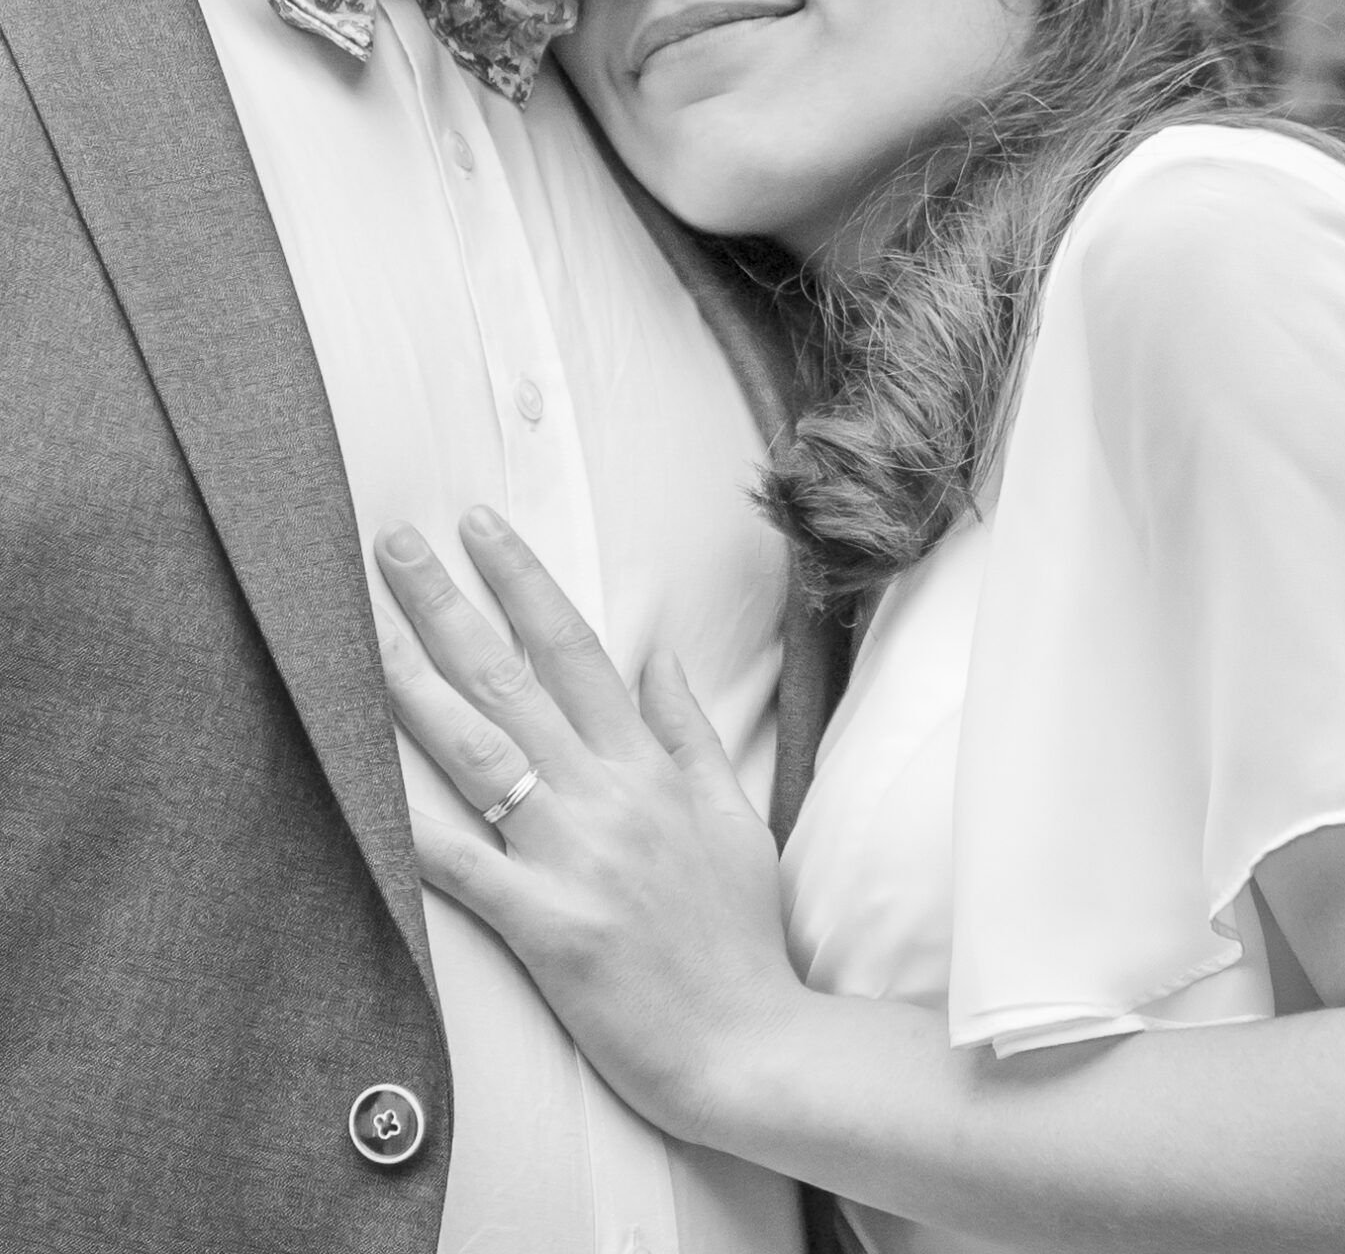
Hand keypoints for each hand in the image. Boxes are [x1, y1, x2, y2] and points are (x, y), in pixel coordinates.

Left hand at [373, 508, 808, 1144]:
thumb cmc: (739, 936)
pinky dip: (414, 828)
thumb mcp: (735, 814)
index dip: (522, 580)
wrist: (750, 1047)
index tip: (478, 526)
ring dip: (415, 686)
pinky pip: (465, 867)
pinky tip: (366, 785)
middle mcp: (605, 796)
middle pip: (510, 679)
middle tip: (391, 545)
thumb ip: (690, 731)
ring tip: (365, 632)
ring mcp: (573, 859)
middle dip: (446, 604)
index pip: (574, 646)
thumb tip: (660, 653)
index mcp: (646, 766)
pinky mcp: (546, 927)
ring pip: (478, 753)